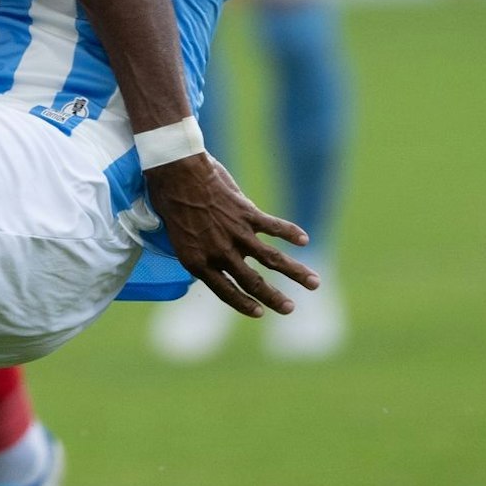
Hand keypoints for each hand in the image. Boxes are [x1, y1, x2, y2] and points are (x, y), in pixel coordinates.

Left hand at [144, 152, 316, 317]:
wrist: (174, 172)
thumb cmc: (169, 200)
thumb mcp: (177, 234)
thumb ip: (202, 246)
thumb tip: (220, 248)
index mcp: (197, 261)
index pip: (224, 291)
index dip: (243, 304)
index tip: (259, 312)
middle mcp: (219, 253)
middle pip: (253, 282)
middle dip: (274, 298)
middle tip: (290, 308)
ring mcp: (236, 234)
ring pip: (272, 259)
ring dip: (296, 272)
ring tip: (315, 283)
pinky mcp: (247, 214)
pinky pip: (274, 227)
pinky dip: (291, 232)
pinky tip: (305, 240)